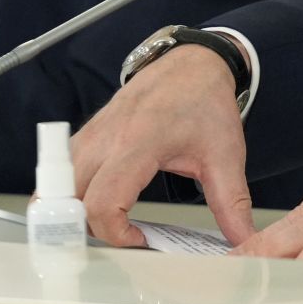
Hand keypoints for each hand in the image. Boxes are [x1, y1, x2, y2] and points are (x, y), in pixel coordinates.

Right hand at [72, 44, 253, 247]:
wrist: (193, 63)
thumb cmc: (206, 104)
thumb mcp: (226, 155)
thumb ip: (232, 202)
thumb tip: (243, 240)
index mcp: (139, 143)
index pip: (103, 203)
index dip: (115, 233)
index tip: (140, 240)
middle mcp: (106, 138)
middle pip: (72, 202)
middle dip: (90, 230)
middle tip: (122, 239)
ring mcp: (91, 134)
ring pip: (58, 188)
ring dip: (74, 213)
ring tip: (108, 226)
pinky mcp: (87, 134)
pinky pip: (62, 173)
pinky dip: (69, 194)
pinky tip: (96, 204)